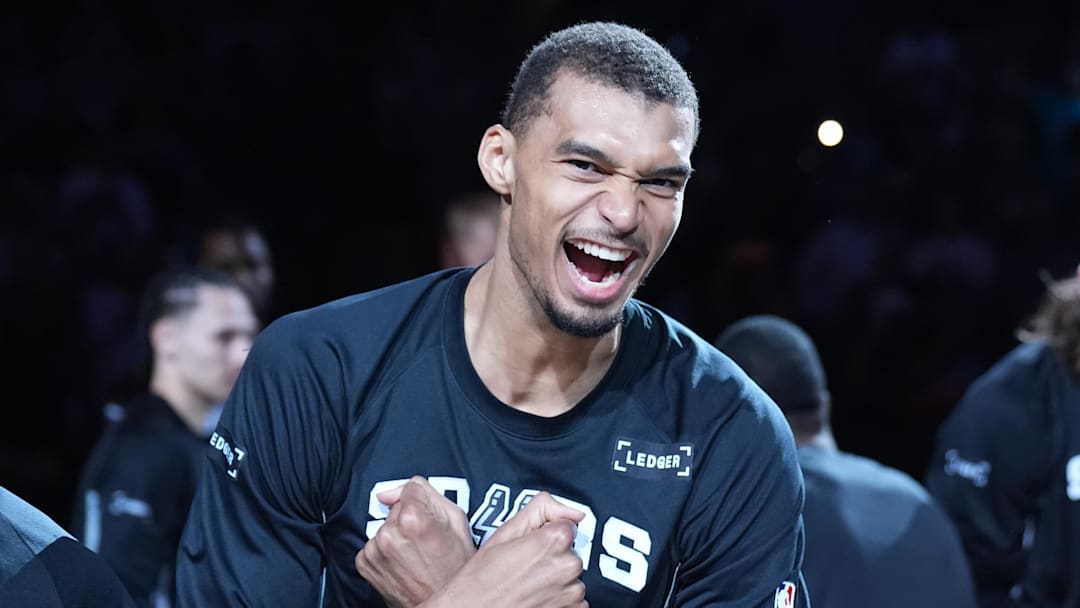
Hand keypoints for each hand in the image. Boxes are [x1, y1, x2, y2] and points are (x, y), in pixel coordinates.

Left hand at [355, 477, 475, 607]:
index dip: (424, 503)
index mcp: (413, 519)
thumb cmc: (455, 567)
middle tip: (426, 540)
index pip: (410, 490)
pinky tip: (402, 562)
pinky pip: (373, 544)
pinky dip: (385, 550)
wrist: (445, 604)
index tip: (430, 519)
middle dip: (409, 519)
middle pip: (396, 509)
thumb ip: (426, 492)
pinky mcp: (365, 564)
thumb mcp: (456, 520)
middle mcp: (389, 534)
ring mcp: (375, 551)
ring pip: (385, 526)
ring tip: (415, 554)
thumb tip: (390, 492)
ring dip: (396, 535)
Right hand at [424, 492, 588, 607]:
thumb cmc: (484, 578)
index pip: (567, 527)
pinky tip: (537, 598)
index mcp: (555, 540)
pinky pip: (575, 599)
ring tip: (529, 585)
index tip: (532, 548)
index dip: (547, 536)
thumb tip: (572, 512)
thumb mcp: (506, 531)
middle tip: (525, 568)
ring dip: (556, 580)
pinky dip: (560, 599)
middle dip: (552, 558)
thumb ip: (543, 509)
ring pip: (572, 577)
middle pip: (570, 552)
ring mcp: (572, 592)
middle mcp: (569, 565)